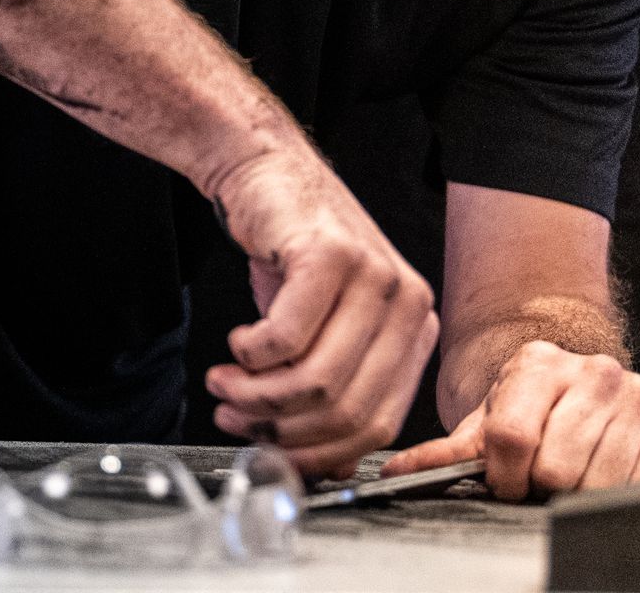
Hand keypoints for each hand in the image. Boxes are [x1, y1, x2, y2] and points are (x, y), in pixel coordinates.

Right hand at [202, 149, 439, 477]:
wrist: (265, 172)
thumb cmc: (290, 252)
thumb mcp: (322, 328)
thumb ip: (332, 390)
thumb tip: (322, 467)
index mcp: (415, 329)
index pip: (379, 425)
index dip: (318, 451)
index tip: (271, 449)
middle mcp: (408, 303)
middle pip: (346, 410)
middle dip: (278, 427)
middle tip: (233, 415)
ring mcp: (375, 276)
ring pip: (315, 381)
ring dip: (254, 395)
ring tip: (224, 383)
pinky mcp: (331, 256)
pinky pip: (284, 339)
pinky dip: (249, 354)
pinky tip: (236, 341)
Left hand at [380, 340, 639, 499]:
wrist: (583, 388)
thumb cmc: (530, 410)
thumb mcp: (487, 421)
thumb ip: (445, 451)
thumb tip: (392, 473)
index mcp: (539, 363)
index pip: (510, 438)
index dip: (503, 475)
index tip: (505, 481)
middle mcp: (593, 370)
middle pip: (555, 467)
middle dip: (541, 486)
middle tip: (541, 476)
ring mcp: (636, 393)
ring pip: (597, 482)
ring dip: (577, 493)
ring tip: (570, 473)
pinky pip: (638, 485)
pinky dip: (615, 493)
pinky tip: (603, 472)